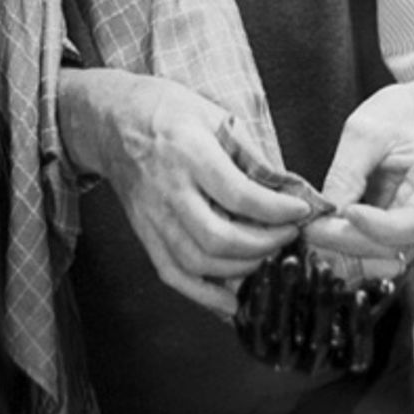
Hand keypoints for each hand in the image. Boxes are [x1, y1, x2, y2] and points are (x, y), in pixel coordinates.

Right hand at [57, 71, 308, 317]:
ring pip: (197, 262)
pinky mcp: (144, 234)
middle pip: (217, 237)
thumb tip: (289, 188)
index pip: (237, 194)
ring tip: (267, 257)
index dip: (275, 210)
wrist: (112, 120)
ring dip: (240, 270)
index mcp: (189, 153)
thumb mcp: (214, 115)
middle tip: (288, 236)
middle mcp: (168, 190)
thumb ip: (251, 155)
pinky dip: (204, 295)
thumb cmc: (168, 112)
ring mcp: (152, 217)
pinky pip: (173, 274)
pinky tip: (232, 301)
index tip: (302, 211)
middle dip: (263, 245)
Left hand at [301, 74, 413, 273]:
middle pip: (396, 247)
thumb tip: (327, 212)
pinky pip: (370, 249)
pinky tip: (318, 233)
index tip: (347, 212)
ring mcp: (411, 225)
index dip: (381, 227)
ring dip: (344, 251)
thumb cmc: (399, 116)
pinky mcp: (393, 230)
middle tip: (310, 228)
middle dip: (350, 243)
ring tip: (310, 231)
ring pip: (381, 257)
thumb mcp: (367, 130)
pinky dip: (344, 247)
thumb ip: (348, 172)